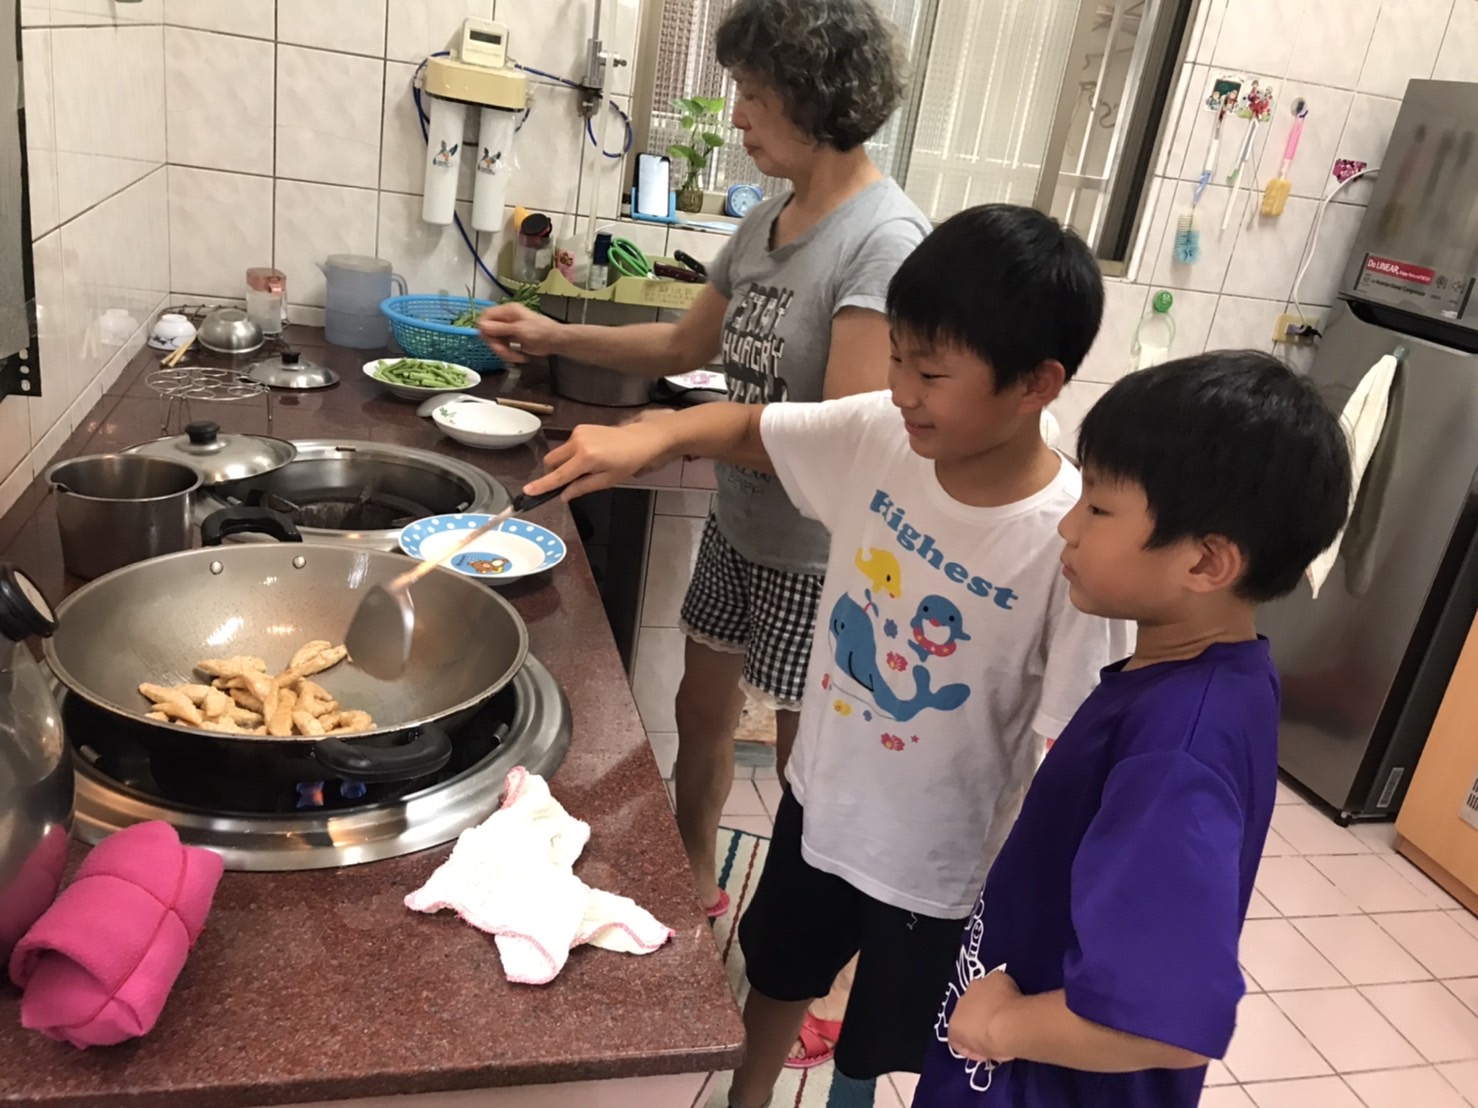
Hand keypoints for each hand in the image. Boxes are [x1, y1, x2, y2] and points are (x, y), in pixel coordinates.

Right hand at [478, 303, 559, 362]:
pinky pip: (503, 347)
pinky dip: (508, 354)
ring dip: (503, 351)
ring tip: (516, 356)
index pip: (486, 316)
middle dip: (496, 344)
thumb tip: (481, 325)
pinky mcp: (512, 340)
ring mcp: (508, 329)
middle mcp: (506, 318)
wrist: (555, 341)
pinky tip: (518, 356)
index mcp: (507, 311)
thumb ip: (500, 328)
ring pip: (495, 341)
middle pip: (489, 331)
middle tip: (504, 352)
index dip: (484, 328)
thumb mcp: (519, 330)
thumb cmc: (541, 331)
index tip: (488, 339)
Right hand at [523, 422, 672, 501]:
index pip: (559, 475)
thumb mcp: (606, 481)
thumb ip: (581, 488)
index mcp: (586, 458)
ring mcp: (578, 433)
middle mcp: (578, 442)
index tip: (527, 491)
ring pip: (559, 454)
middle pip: (551, 461)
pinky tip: (589, 457)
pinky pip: (567, 446)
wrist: (640, 439)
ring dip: (564, 464)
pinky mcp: (580, 428)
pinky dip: (571, 455)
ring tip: (586, 469)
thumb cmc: (626, 463)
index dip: (543, 485)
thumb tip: (563, 496)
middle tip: (567, 483)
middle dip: (553, 473)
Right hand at [948, 970, 1022, 1064]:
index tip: (986, 1050)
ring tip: (1006, 1013)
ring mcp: (976, 987)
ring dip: (989, 1002)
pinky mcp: (994, 977)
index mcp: (955, 1026)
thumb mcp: (986, 1054)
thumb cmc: (998, 1045)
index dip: (972, 1044)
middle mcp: (960, 1003)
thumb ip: (981, 1048)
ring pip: (981, 994)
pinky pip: (997, 983)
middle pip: (968, 1010)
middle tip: (996, 1029)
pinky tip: (1013, 999)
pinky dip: (1003, 989)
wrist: (1012, 1025)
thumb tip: (986, 1046)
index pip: (958, 1036)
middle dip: (980, 1018)